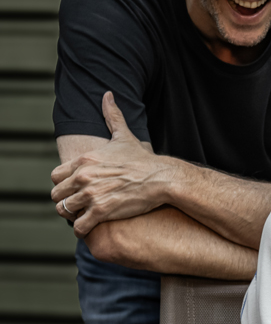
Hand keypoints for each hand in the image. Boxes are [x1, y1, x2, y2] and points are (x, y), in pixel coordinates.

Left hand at [51, 92, 179, 235]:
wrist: (162, 178)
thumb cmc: (143, 159)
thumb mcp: (124, 136)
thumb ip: (112, 116)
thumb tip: (107, 94)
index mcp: (84, 160)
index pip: (55, 177)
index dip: (63, 184)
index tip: (75, 188)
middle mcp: (84, 177)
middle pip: (57, 195)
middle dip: (66, 201)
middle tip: (79, 204)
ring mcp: (92, 194)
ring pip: (65, 211)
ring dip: (73, 215)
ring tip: (84, 216)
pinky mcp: (102, 211)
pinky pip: (79, 226)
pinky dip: (82, 229)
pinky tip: (89, 227)